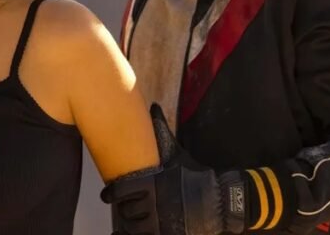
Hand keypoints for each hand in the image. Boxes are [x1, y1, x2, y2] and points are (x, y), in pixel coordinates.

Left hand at [102, 105, 250, 234]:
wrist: (222, 199)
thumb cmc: (194, 173)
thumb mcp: (177, 152)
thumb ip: (161, 132)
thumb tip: (153, 107)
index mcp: (153, 183)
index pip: (121, 191)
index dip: (111, 194)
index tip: (108, 196)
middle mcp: (156, 203)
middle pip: (127, 212)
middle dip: (124, 211)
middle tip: (122, 208)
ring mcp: (164, 221)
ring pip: (135, 228)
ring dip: (131, 226)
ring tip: (129, 223)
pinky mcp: (171, 233)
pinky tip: (139, 231)